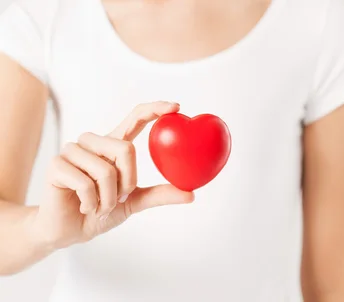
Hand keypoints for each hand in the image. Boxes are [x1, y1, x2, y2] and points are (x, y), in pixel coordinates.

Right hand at [31, 101, 194, 249]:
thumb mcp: (134, 202)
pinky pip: (85, 183)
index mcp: (112, 145)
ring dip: (108, 197)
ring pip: (106, 170)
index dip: (154, 109)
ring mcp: (72, 151)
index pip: (135, 118)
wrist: (68, 231)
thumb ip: (159, 194)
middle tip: (118, 198)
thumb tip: (191, 194)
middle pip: (125, 148)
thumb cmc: (100, 211)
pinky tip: (85, 207)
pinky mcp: (56, 165)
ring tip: (99, 206)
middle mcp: (93, 143)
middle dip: (128, 181)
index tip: (176, 107)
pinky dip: (91, 203)